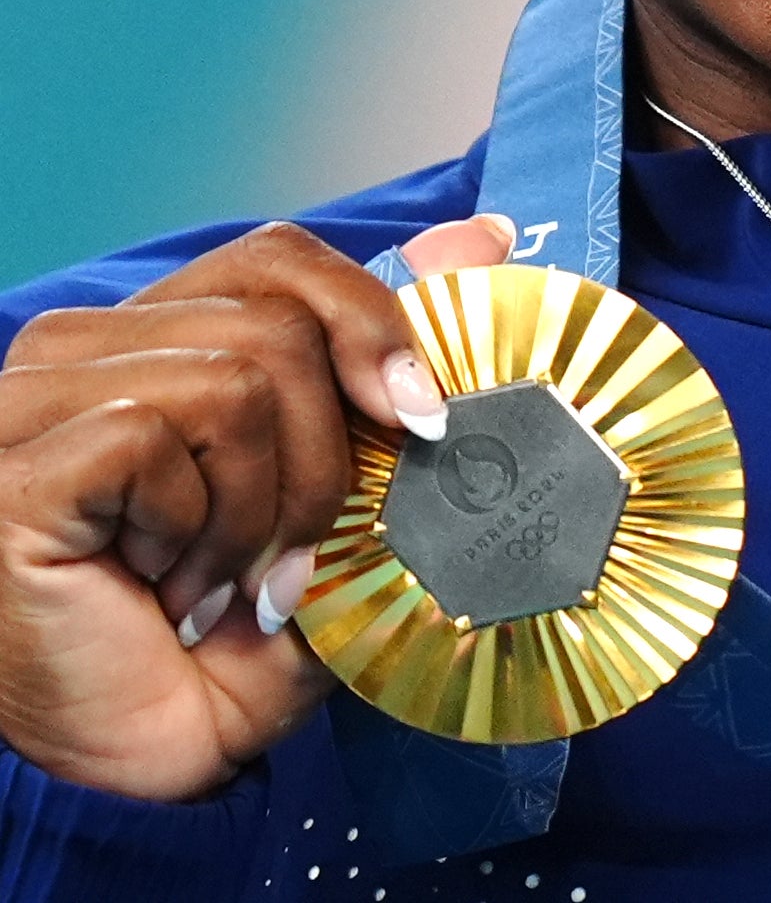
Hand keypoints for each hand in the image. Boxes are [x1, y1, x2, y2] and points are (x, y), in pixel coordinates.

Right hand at [0, 211, 514, 800]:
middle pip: (280, 312)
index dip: (370, 323)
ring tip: (223, 583)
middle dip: (330, 454)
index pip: (281, 261)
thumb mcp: (333, 516)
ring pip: (239, 376)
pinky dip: (196, 529)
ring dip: (263, 509)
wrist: (113, 779)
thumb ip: (393, 383)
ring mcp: (46, 392)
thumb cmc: (209, 646)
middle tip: (299, 555)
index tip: (423, 417)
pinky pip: (158, 436)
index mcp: (164, 340)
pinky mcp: (28, 452)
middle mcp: (94, 345)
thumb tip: (481, 237)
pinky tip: (166, 589)